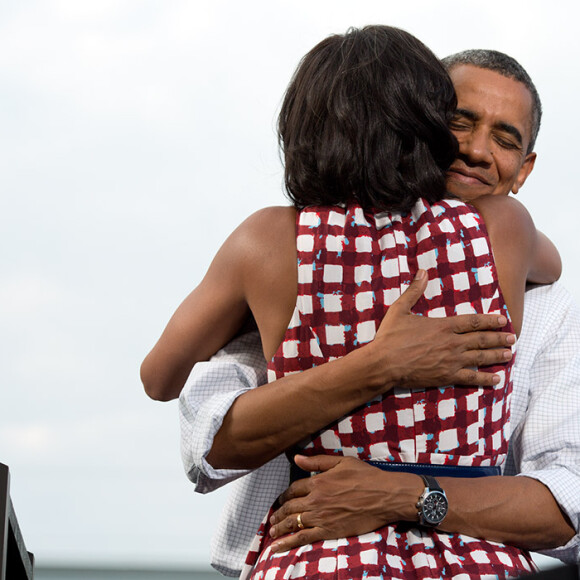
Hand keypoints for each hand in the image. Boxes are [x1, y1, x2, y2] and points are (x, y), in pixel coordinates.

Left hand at [268, 454, 421, 552]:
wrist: (384, 495)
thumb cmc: (366, 476)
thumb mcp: (341, 462)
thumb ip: (316, 462)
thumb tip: (297, 458)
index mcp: (318, 482)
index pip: (293, 489)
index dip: (285, 495)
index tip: (282, 499)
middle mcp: (315, 500)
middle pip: (290, 507)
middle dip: (278, 513)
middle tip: (272, 517)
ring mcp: (321, 517)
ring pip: (293, 523)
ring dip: (279, 527)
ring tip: (272, 532)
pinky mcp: (328, 531)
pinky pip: (303, 538)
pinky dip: (288, 542)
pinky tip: (278, 547)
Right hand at [364, 270, 515, 389]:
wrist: (384, 363)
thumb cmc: (390, 337)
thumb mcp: (400, 309)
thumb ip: (414, 291)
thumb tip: (422, 272)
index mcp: (443, 326)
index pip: (473, 321)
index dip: (490, 320)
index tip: (503, 320)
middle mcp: (452, 343)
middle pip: (481, 339)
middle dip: (498, 338)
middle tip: (513, 338)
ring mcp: (451, 361)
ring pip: (480, 357)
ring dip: (496, 355)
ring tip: (509, 354)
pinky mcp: (446, 376)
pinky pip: (471, 378)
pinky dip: (485, 378)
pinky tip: (496, 379)